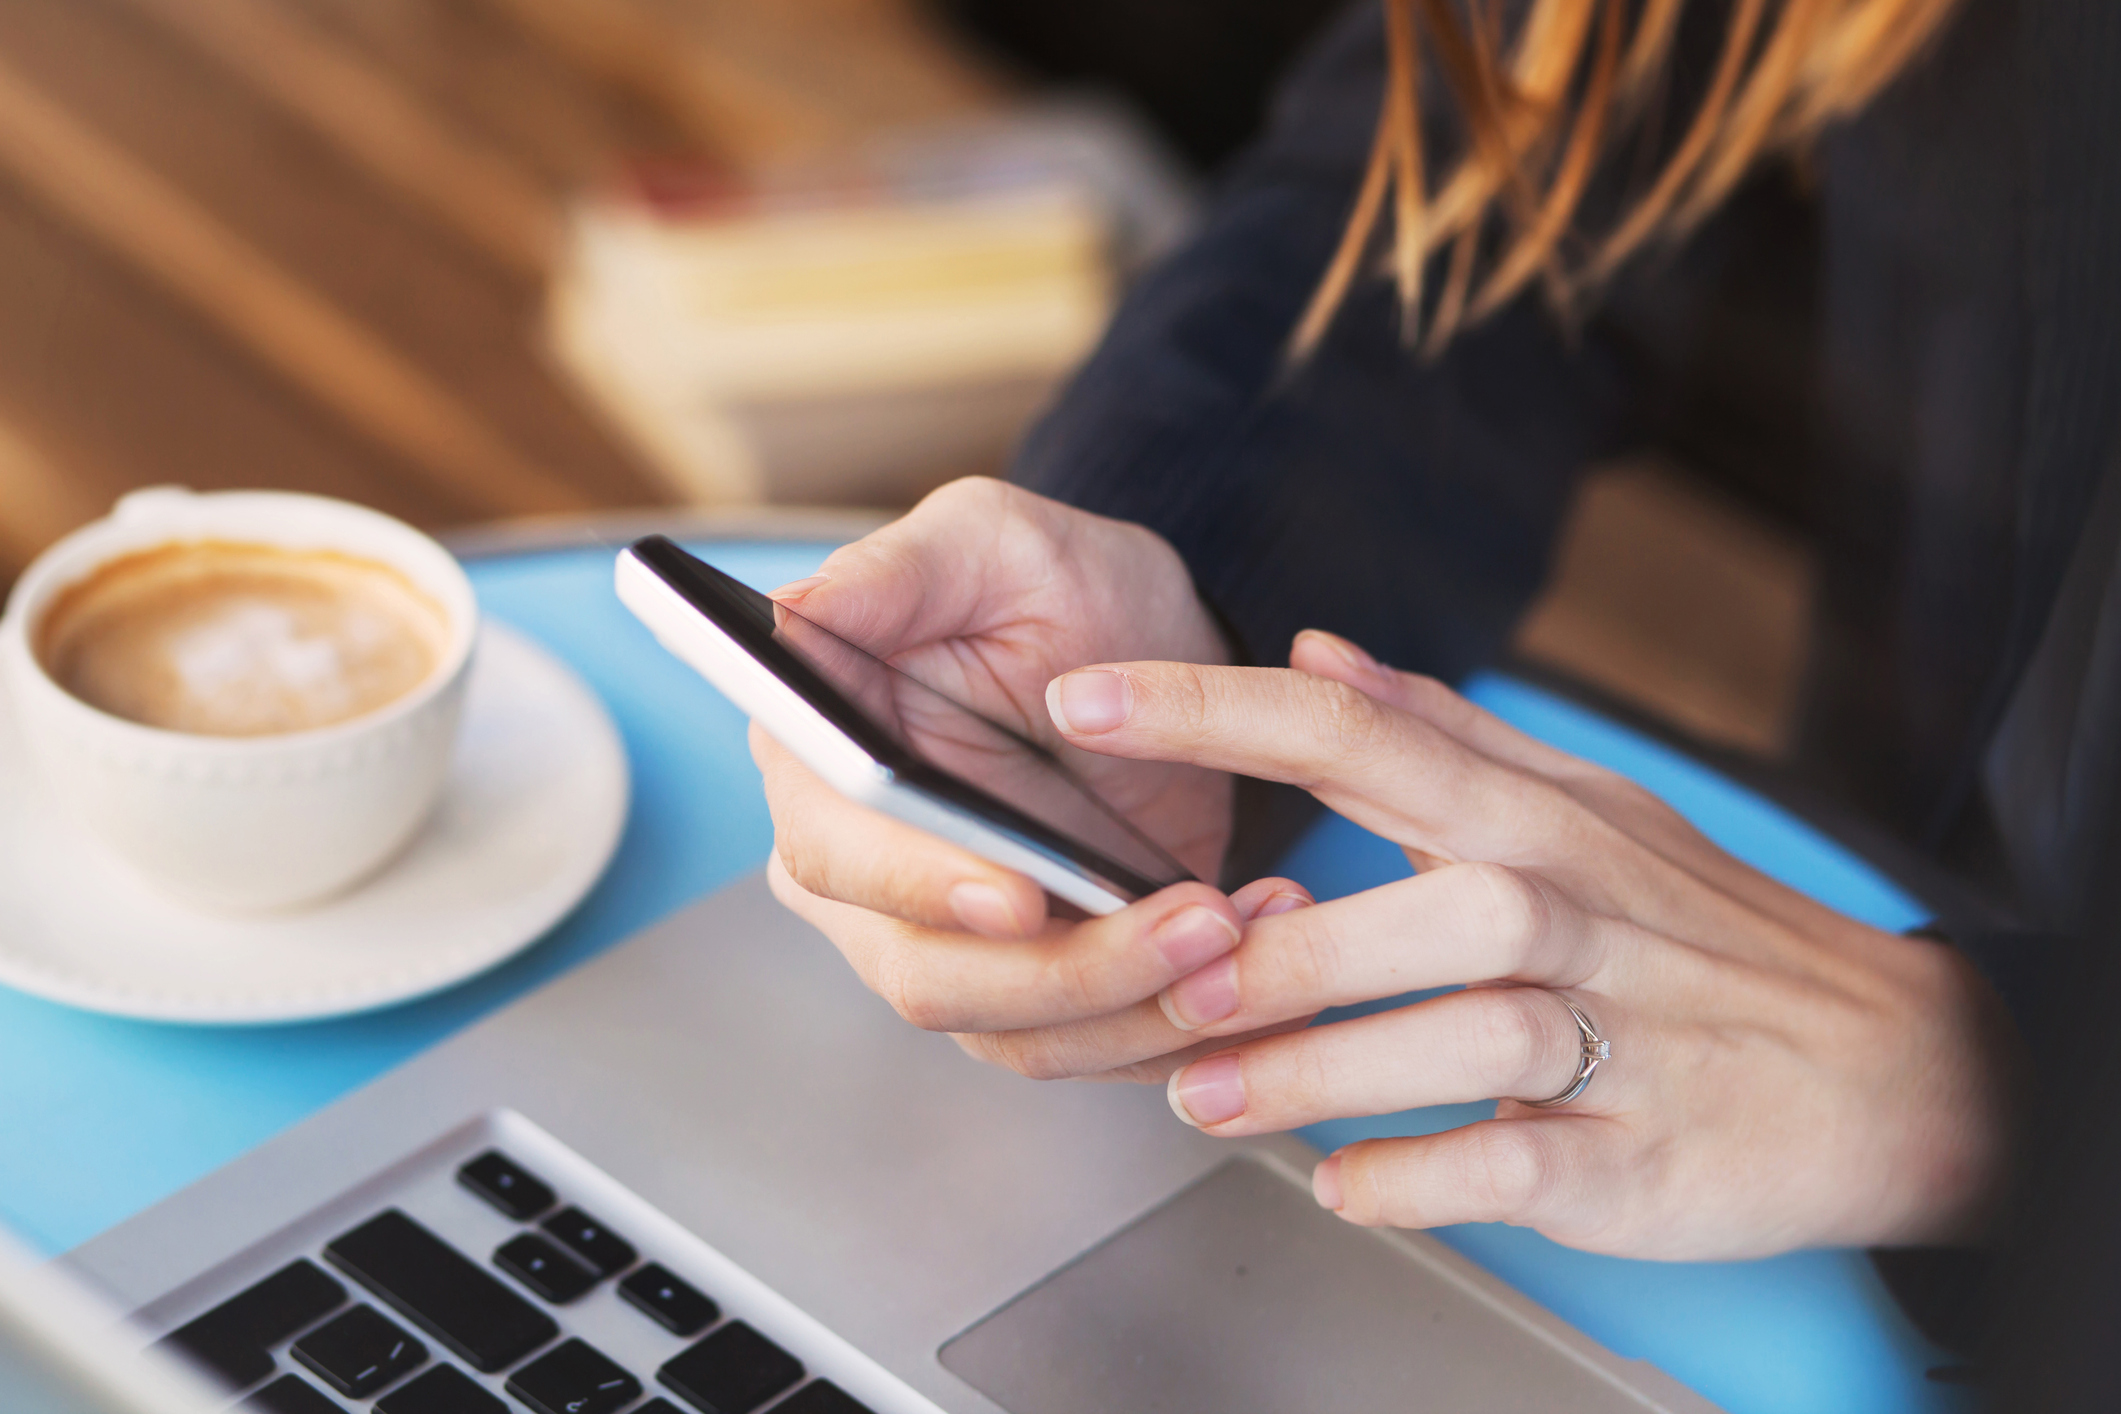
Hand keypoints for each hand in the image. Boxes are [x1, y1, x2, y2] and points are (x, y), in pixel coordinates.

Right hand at [758, 479, 1296, 1078]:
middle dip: (1071, 968)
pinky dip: (1180, 1024)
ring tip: (1247, 928)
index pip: (838, 857)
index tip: (1018, 895)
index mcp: (819, 766)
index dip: (919, 887)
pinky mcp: (1040, 988)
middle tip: (1198, 920)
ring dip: (1143, 1005)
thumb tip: (787, 616)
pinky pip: (1095, 1048)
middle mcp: (864, 874)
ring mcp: (949, 944)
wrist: (1157, 650)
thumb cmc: (1058, 581)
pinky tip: (1260, 958)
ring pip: (1021, 1032)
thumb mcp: (987, 541)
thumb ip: (892, 573)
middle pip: (931, 976)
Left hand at [1033, 630, 2016, 1257]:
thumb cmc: (1699, 929)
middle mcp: (1577, 911)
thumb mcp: (1578, 805)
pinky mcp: (1641, 1153)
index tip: (1082, 702)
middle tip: (1165, 979)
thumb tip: (1311, 654)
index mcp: (1536, 816)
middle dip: (1285, 946)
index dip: (1213, 714)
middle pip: (1432, 902)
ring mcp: (1620, 1036)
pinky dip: (1421, 1178)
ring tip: (1209, 1098)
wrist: (1893, 1066)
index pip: (1361, 734)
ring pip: (1471, 1035)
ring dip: (1324, 1071)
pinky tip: (1341, 1184)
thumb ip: (1435, 733)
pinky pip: (1520, 1163)